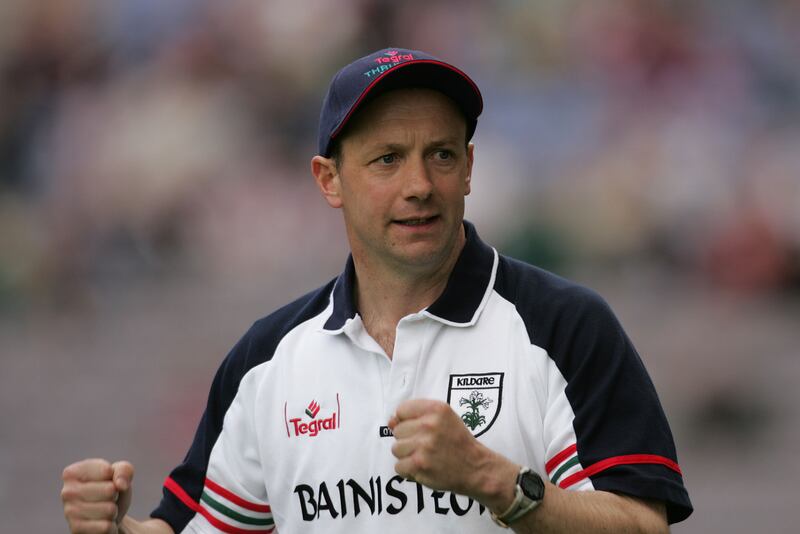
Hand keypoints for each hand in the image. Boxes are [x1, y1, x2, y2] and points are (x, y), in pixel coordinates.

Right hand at [61, 458, 133, 533]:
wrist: (107, 516)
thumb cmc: (111, 489)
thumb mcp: (120, 473)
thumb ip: (124, 470)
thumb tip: (121, 485)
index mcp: (72, 473)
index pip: (106, 471)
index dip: (115, 478)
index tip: (107, 481)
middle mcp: (67, 492)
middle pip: (109, 490)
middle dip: (115, 495)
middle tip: (107, 498)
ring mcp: (69, 512)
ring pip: (109, 510)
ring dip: (113, 511)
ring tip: (105, 510)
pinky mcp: (76, 530)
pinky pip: (106, 527)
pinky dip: (111, 526)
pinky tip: (103, 523)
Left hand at [388, 399, 515, 502]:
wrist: (475, 468)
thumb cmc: (457, 442)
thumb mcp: (443, 420)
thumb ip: (416, 417)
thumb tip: (390, 421)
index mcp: (436, 409)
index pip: (402, 410)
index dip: (407, 421)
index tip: (419, 430)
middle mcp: (429, 425)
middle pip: (397, 431)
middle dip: (408, 440)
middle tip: (427, 446)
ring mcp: (423, 445)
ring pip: (396, 449)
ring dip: (407, 456)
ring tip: (425, 457)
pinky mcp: (419, 465)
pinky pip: (398, 467)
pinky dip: (408, 471)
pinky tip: (423, 468)